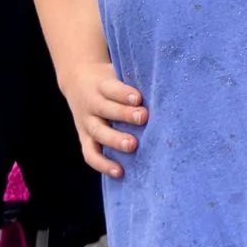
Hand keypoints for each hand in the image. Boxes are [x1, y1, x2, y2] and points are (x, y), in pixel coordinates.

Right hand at [59, 58, 144, 177]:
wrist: (79, 82)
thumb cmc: (112, 82)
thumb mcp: (119, 74)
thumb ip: (137, 82)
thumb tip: (167, 90)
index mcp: (101, 85)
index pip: (111, 88)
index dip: (123, 93)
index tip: (139, 98)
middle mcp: (92, 104)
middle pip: (105, 109)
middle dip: (124, 115)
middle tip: (143, 117)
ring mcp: (86, 123)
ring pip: (98, 132)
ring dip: (114, 140)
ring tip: (132, 145)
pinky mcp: (85, 138)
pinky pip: (90, 154)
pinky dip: (103, 164)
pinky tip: (119, 172)